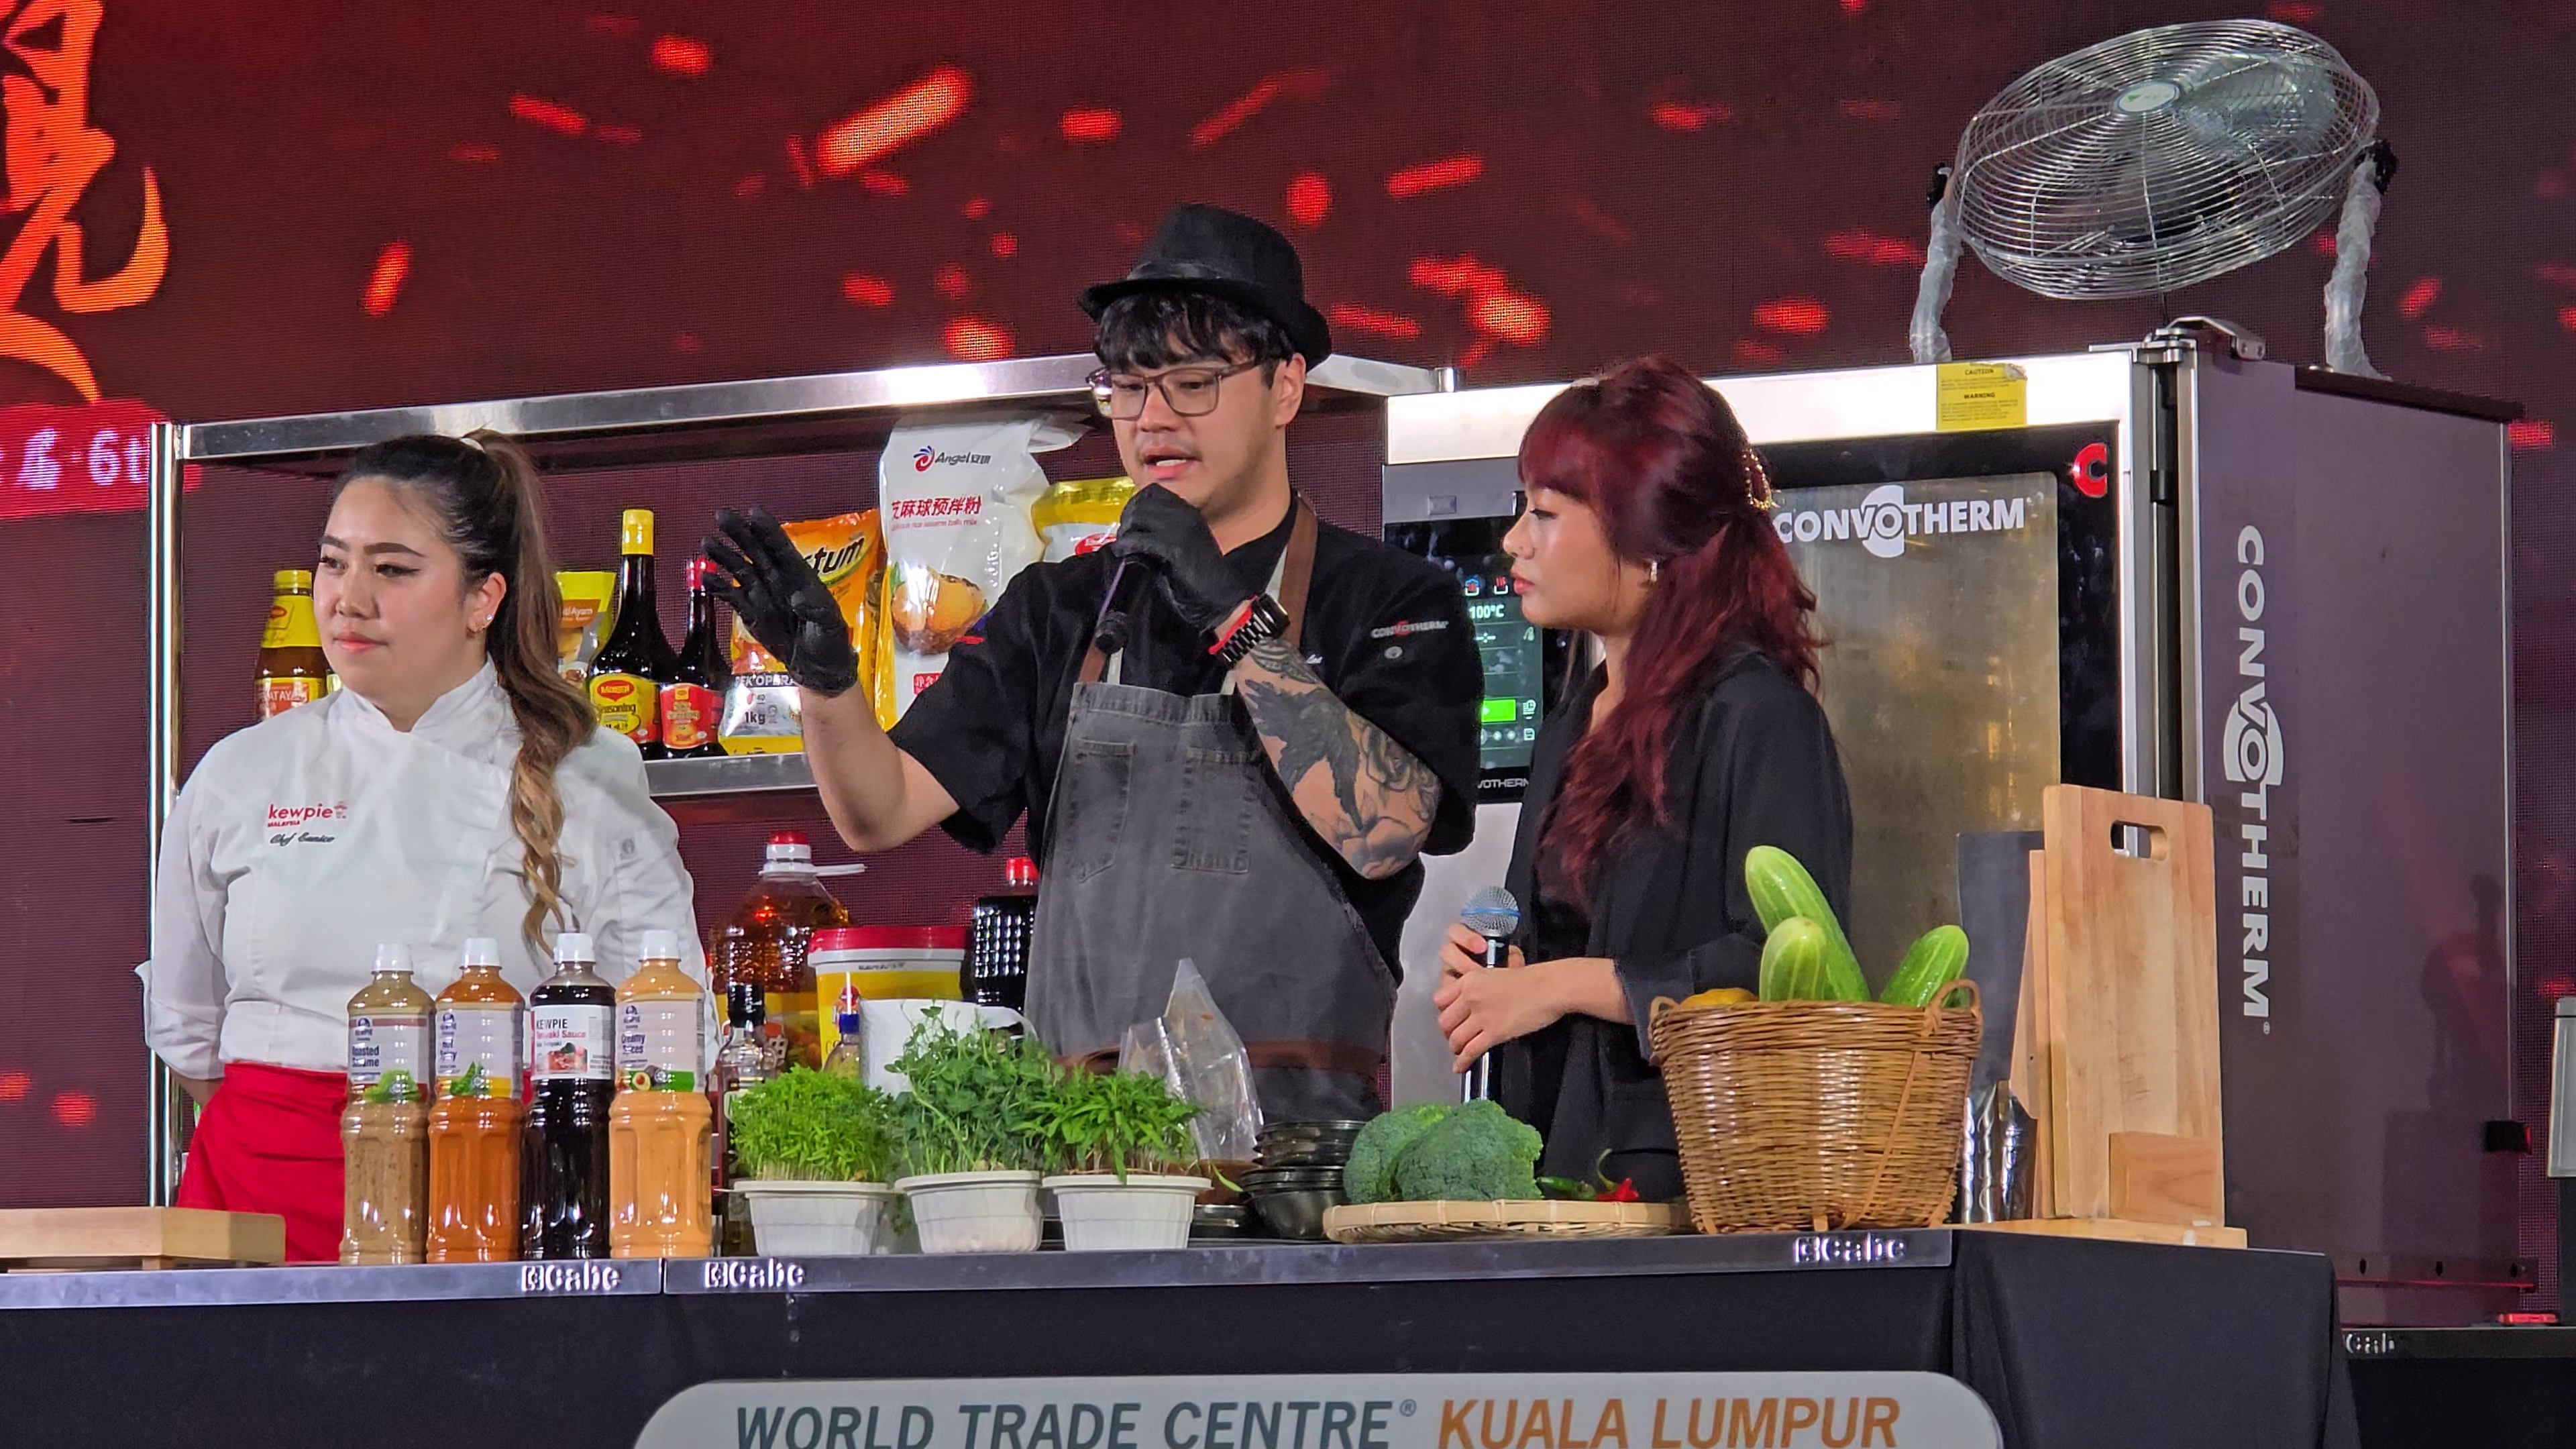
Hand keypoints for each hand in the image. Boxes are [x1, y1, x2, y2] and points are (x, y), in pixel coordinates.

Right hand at [704, 507, 858, 696]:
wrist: (818, 668)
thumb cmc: (830, 642)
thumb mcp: (830, 626)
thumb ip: (817, 611)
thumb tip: (798, 598)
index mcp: (800, 576)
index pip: (781, 548)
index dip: (768, 530)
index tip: (753, 512)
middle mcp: (778, 580)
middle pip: (756, 550)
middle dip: (740, 533)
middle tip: (721, 515)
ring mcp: (762, 595)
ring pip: (740, 569)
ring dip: (724, 555)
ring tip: (707, 541)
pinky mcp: (750, 614)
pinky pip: (732, 597)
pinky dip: (719, 587)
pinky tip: (705, 576)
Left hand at [1106, 484, 1250, 634]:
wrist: (1220, 589)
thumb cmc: (1201, 570)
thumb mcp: (1186, 538)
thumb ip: (1167, 528)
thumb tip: (1137, 525)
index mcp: (1187, 510)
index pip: (1152, 492)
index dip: (1135, 505)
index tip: (1128, 521)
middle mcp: (1184, 514)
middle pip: (1140, 504)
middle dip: (1126, 519)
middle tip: (1123, 537)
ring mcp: (1180, 529)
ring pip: (1138, 518)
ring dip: (1125, 532)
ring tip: (1123, 546)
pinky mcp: (1174, 547)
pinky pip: (1141, 539)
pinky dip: (1128, 545)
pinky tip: (1125, 552)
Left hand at [1434, 922, 1561, 1069]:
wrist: (1549, 987)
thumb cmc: (1530, 980)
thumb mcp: (1496, 974)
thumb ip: (1479, 986)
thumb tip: (1473, 1002)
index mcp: (1470, 980)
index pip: (1440, 999)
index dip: (1443, 1012)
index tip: (1450, 1018)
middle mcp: (1471, 997)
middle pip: (1444, 1021)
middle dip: (1448, 1032)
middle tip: (1454, 1037)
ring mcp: (1482, 1016)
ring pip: (1455, 1038)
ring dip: (1455, 1048)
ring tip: (1460, 1052)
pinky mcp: (1494, 1033)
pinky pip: (1470, 1051)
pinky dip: (1463, 1062)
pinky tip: (1461, 1067)